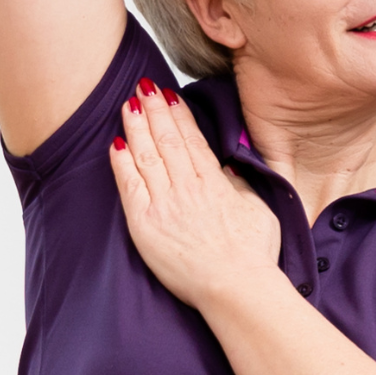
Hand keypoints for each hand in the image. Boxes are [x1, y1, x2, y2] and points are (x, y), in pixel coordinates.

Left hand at [110, 82, 287, 315]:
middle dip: (154, 109)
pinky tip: (116, 143)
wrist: (237, 288)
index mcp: (215, 183)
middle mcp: (188, 188)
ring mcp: (165, 205)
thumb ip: (240, 185)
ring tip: (127, 104)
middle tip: (143, 85)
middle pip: (167, 140)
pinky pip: (130, 186)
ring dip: (136, 127)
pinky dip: (122, 163)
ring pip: (146, 156)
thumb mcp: (259, 211)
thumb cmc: (253, 257)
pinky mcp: (145, 225)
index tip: (168, 95)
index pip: (192, 139)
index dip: (178, 114)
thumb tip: (228, 167)